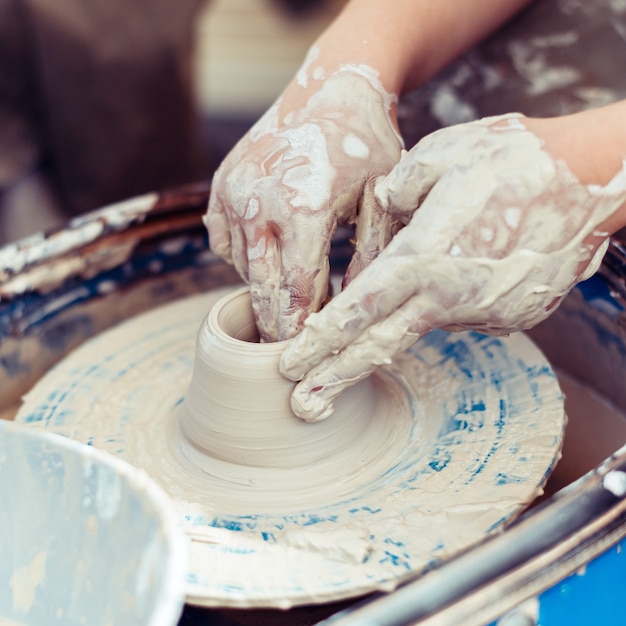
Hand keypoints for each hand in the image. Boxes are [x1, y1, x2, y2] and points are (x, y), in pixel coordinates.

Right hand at [204, 63, 402, 340]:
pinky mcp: (221, 186)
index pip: (295, 290)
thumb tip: (356, 305)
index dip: (299, 327)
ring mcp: (232, 193)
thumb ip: (370, 256)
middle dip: (274, 322)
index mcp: (302, 209)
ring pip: (244, 265)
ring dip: (266, 286)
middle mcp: (257, 203)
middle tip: (284, 351)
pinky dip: (246, 256)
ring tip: (289, 299)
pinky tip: (271, 254)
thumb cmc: (365, 147)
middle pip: (261, 287)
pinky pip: (224, 242)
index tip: (303, 355)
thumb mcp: (382, 200)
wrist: (331, 91)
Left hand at [280, 113, 625, 421]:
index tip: (290, 366)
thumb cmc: (513, 159)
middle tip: (304, 407)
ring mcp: (483, 313)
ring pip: (424, 323)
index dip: (321, 341)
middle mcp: (450, 295)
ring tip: (412, 289)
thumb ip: (396, 191)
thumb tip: (381, 215)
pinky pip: (461, 315)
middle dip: (338, 377)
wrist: (592, 180)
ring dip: (403, 320)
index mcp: (424, 257)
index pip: (357, 309)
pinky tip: (461, 274)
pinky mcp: (510, 317)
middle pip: (381, 345)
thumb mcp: (440, 156)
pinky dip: (446, 303)